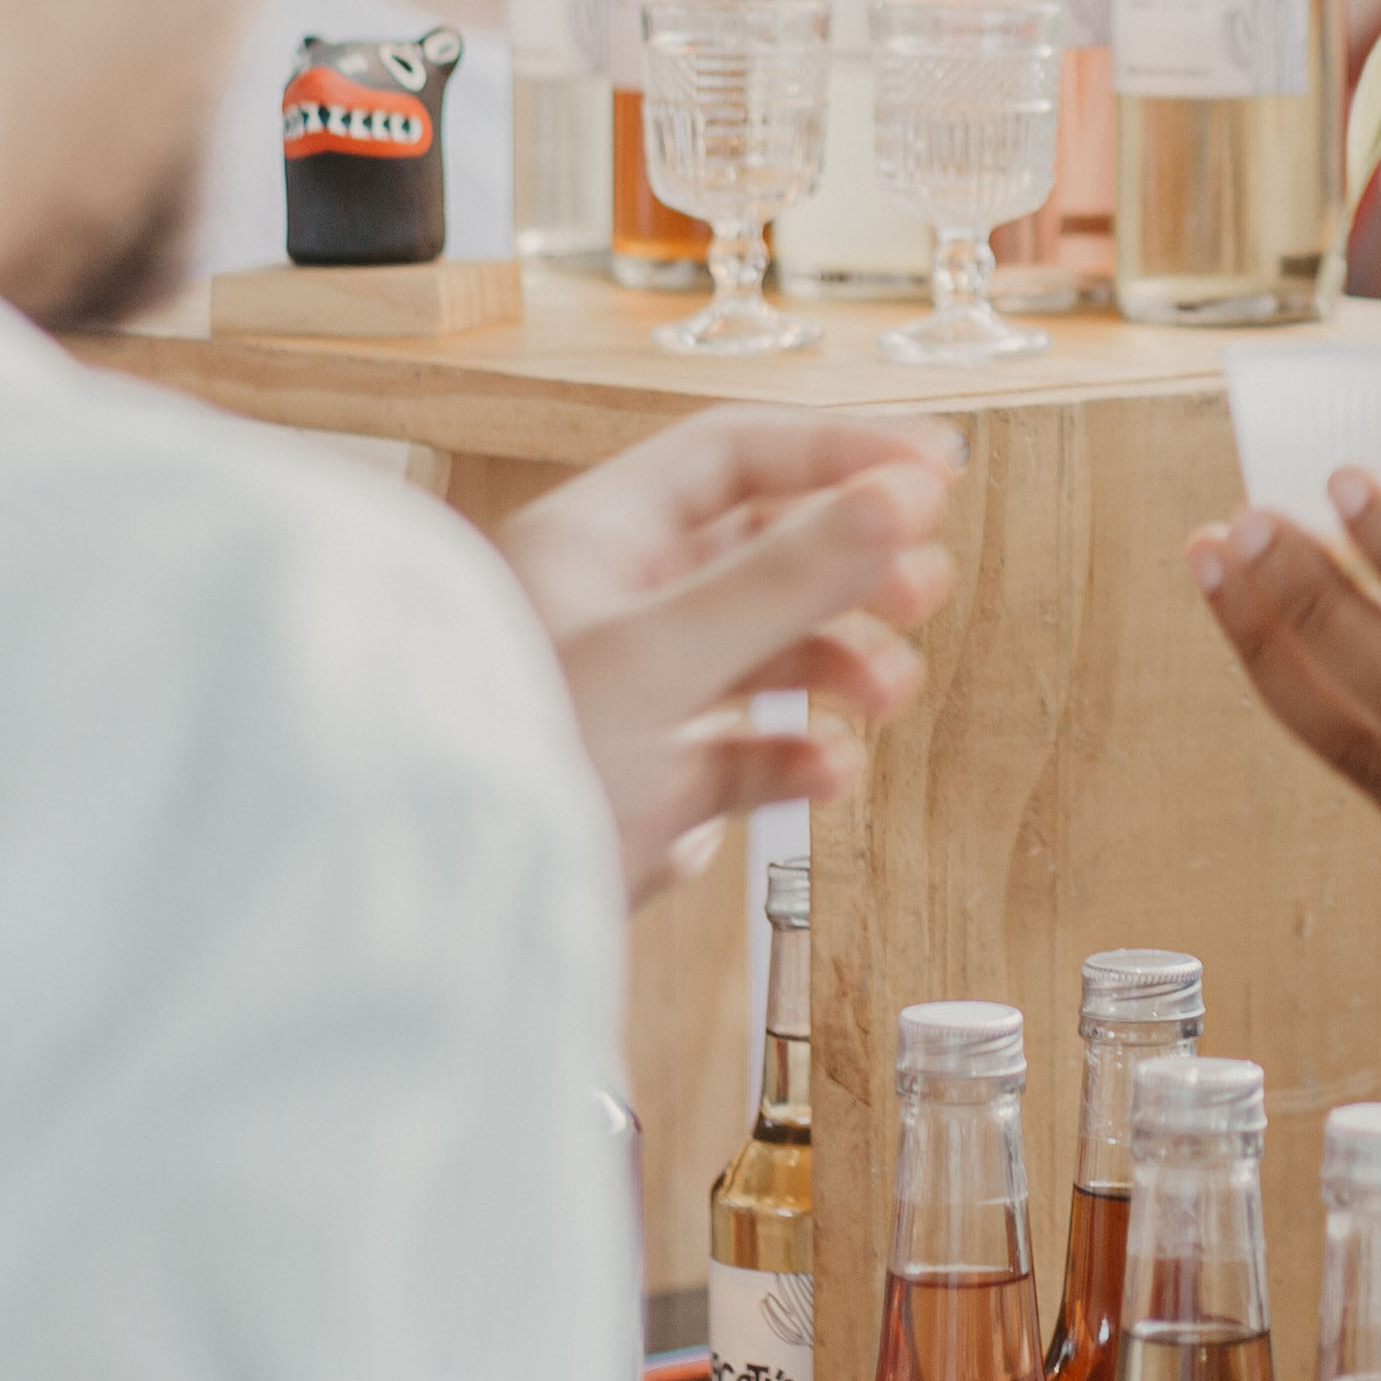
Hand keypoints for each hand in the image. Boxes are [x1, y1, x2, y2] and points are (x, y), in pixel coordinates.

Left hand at [499, 408, 957, 896]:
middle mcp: (611, 607)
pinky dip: (795, 755)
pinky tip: (827, 770)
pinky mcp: (645, 786)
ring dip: (838, 660)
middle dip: (850, 564)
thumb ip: (788, 575)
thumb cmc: (516, 764)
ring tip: (890, 692)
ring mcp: (630, 696)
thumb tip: (903, 495)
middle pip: (759, 549)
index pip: (735, 455)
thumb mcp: (662, 656)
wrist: (446, 927)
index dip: (840, 453)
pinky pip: (742, 751)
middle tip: (926, 586)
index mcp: (594, 541)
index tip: (934, 469)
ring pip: (760, 649)